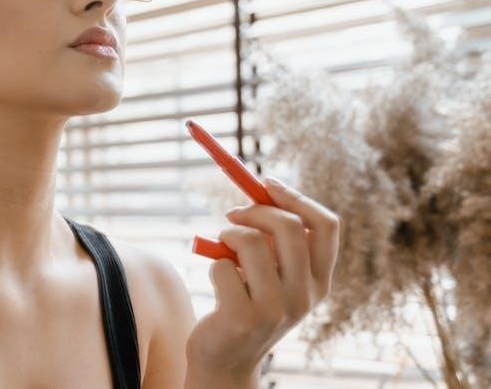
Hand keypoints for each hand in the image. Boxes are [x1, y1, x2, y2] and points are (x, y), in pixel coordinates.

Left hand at [185, 177, 339, 382]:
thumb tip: (261, 190)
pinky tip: (218, 285)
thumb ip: (275, 240)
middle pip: (289, 226)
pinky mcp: (243, 317)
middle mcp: (305, 297)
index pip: (326, 226)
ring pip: (250, 242)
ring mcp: (275, 309)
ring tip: (223, 250)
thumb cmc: (246, 302)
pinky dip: (213, 265)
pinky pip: (222, 266)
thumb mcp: (272, 274)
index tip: (267, 184)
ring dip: (228, 236)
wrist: (226, 357)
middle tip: (233, 213)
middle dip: (254, 209)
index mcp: (319, 282)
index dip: (296, 197)